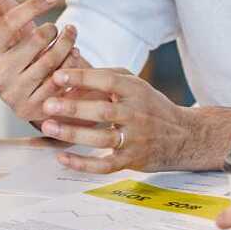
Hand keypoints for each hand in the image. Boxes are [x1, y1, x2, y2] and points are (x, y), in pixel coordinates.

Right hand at [0, 0, 83, 122]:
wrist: (32, 89)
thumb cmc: (19, 48)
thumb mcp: (9, 22)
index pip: (11, 20)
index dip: (35, 4)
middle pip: (38, 38)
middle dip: (56, 28)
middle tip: (63, 28)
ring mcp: (12, 96)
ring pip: (55, 59)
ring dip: (69, 44)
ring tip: (71, 38)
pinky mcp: (32, 110)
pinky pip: (63, 80)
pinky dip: (72, 66)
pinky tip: (71, 61)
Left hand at [40, 68, 191, 173]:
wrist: (183, 135)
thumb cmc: (149, 105)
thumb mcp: (133, 84)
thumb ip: (103, 75)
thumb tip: (70, 64)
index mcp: (136, 90)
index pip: (108, 81)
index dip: (83, 78)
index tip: (58, 75)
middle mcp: (136, 114)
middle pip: (103, 111)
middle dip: (74, 108)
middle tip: (47, 105)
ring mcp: (135, 139)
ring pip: (102, 138)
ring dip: (74, 133)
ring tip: (49, 127)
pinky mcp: (132, 160)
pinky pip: (105, 165)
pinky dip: (83, 164)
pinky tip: (63, 158)